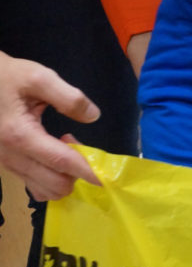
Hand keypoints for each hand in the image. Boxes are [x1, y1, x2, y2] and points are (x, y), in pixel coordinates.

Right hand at [0, 52, 100, 199]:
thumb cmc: (8, 77)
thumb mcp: (40, 77)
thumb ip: (69, 97)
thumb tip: (92, 116)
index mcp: (20, 135)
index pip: (61, 161)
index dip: (87, 170)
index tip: (107, 176)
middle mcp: (11, 156)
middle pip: (54, 184)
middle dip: (77, 172)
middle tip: (78, 143)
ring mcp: (7, 163)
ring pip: (44, 190)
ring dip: (64, 175)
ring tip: (64, 145)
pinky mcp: (7, 165)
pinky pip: (34, 185)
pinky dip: (51, 178)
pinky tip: (52, 154)